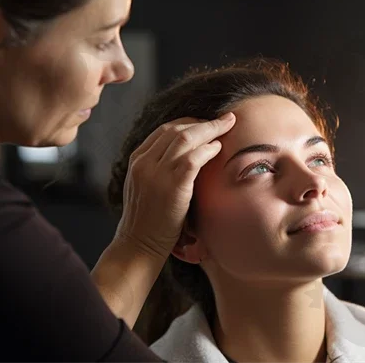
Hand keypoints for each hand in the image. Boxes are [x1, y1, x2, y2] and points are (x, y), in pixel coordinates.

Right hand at [114, 112, 235, 257]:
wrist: (138, 246)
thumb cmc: (147, 221)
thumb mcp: (145, 187)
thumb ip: (158, 168)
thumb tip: (186, 155)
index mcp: (137, 160)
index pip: (163, 130)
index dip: (188, 122)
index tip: (205, 122)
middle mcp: (145, 163)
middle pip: (176, 129)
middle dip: (203, 121)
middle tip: (223, 120)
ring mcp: (157, 174)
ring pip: (186, 138)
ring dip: (210, 129)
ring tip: (227, 127)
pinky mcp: (172, 187)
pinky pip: (193, 158)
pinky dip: (208, 150)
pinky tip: (218, 148)